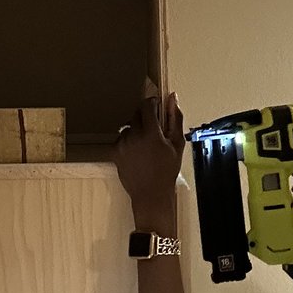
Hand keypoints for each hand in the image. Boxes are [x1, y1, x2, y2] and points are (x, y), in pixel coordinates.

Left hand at [115, 92, 186, 215]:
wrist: (151, 194)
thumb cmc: (167, 170)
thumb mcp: (177, 144)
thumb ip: (175, 118)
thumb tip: (172, 97)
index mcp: (151, 133)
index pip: (147, 105)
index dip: (153, 103)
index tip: (158, 108)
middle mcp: (133, 136)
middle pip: (137, 114)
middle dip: (146, 117)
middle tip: (155, 131)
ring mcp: (122, 144)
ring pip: (129, 127)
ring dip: (137, 130)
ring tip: (146, 145)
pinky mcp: (114, 152)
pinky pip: (121, 139)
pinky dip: (129, 142)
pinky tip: (138, 153)